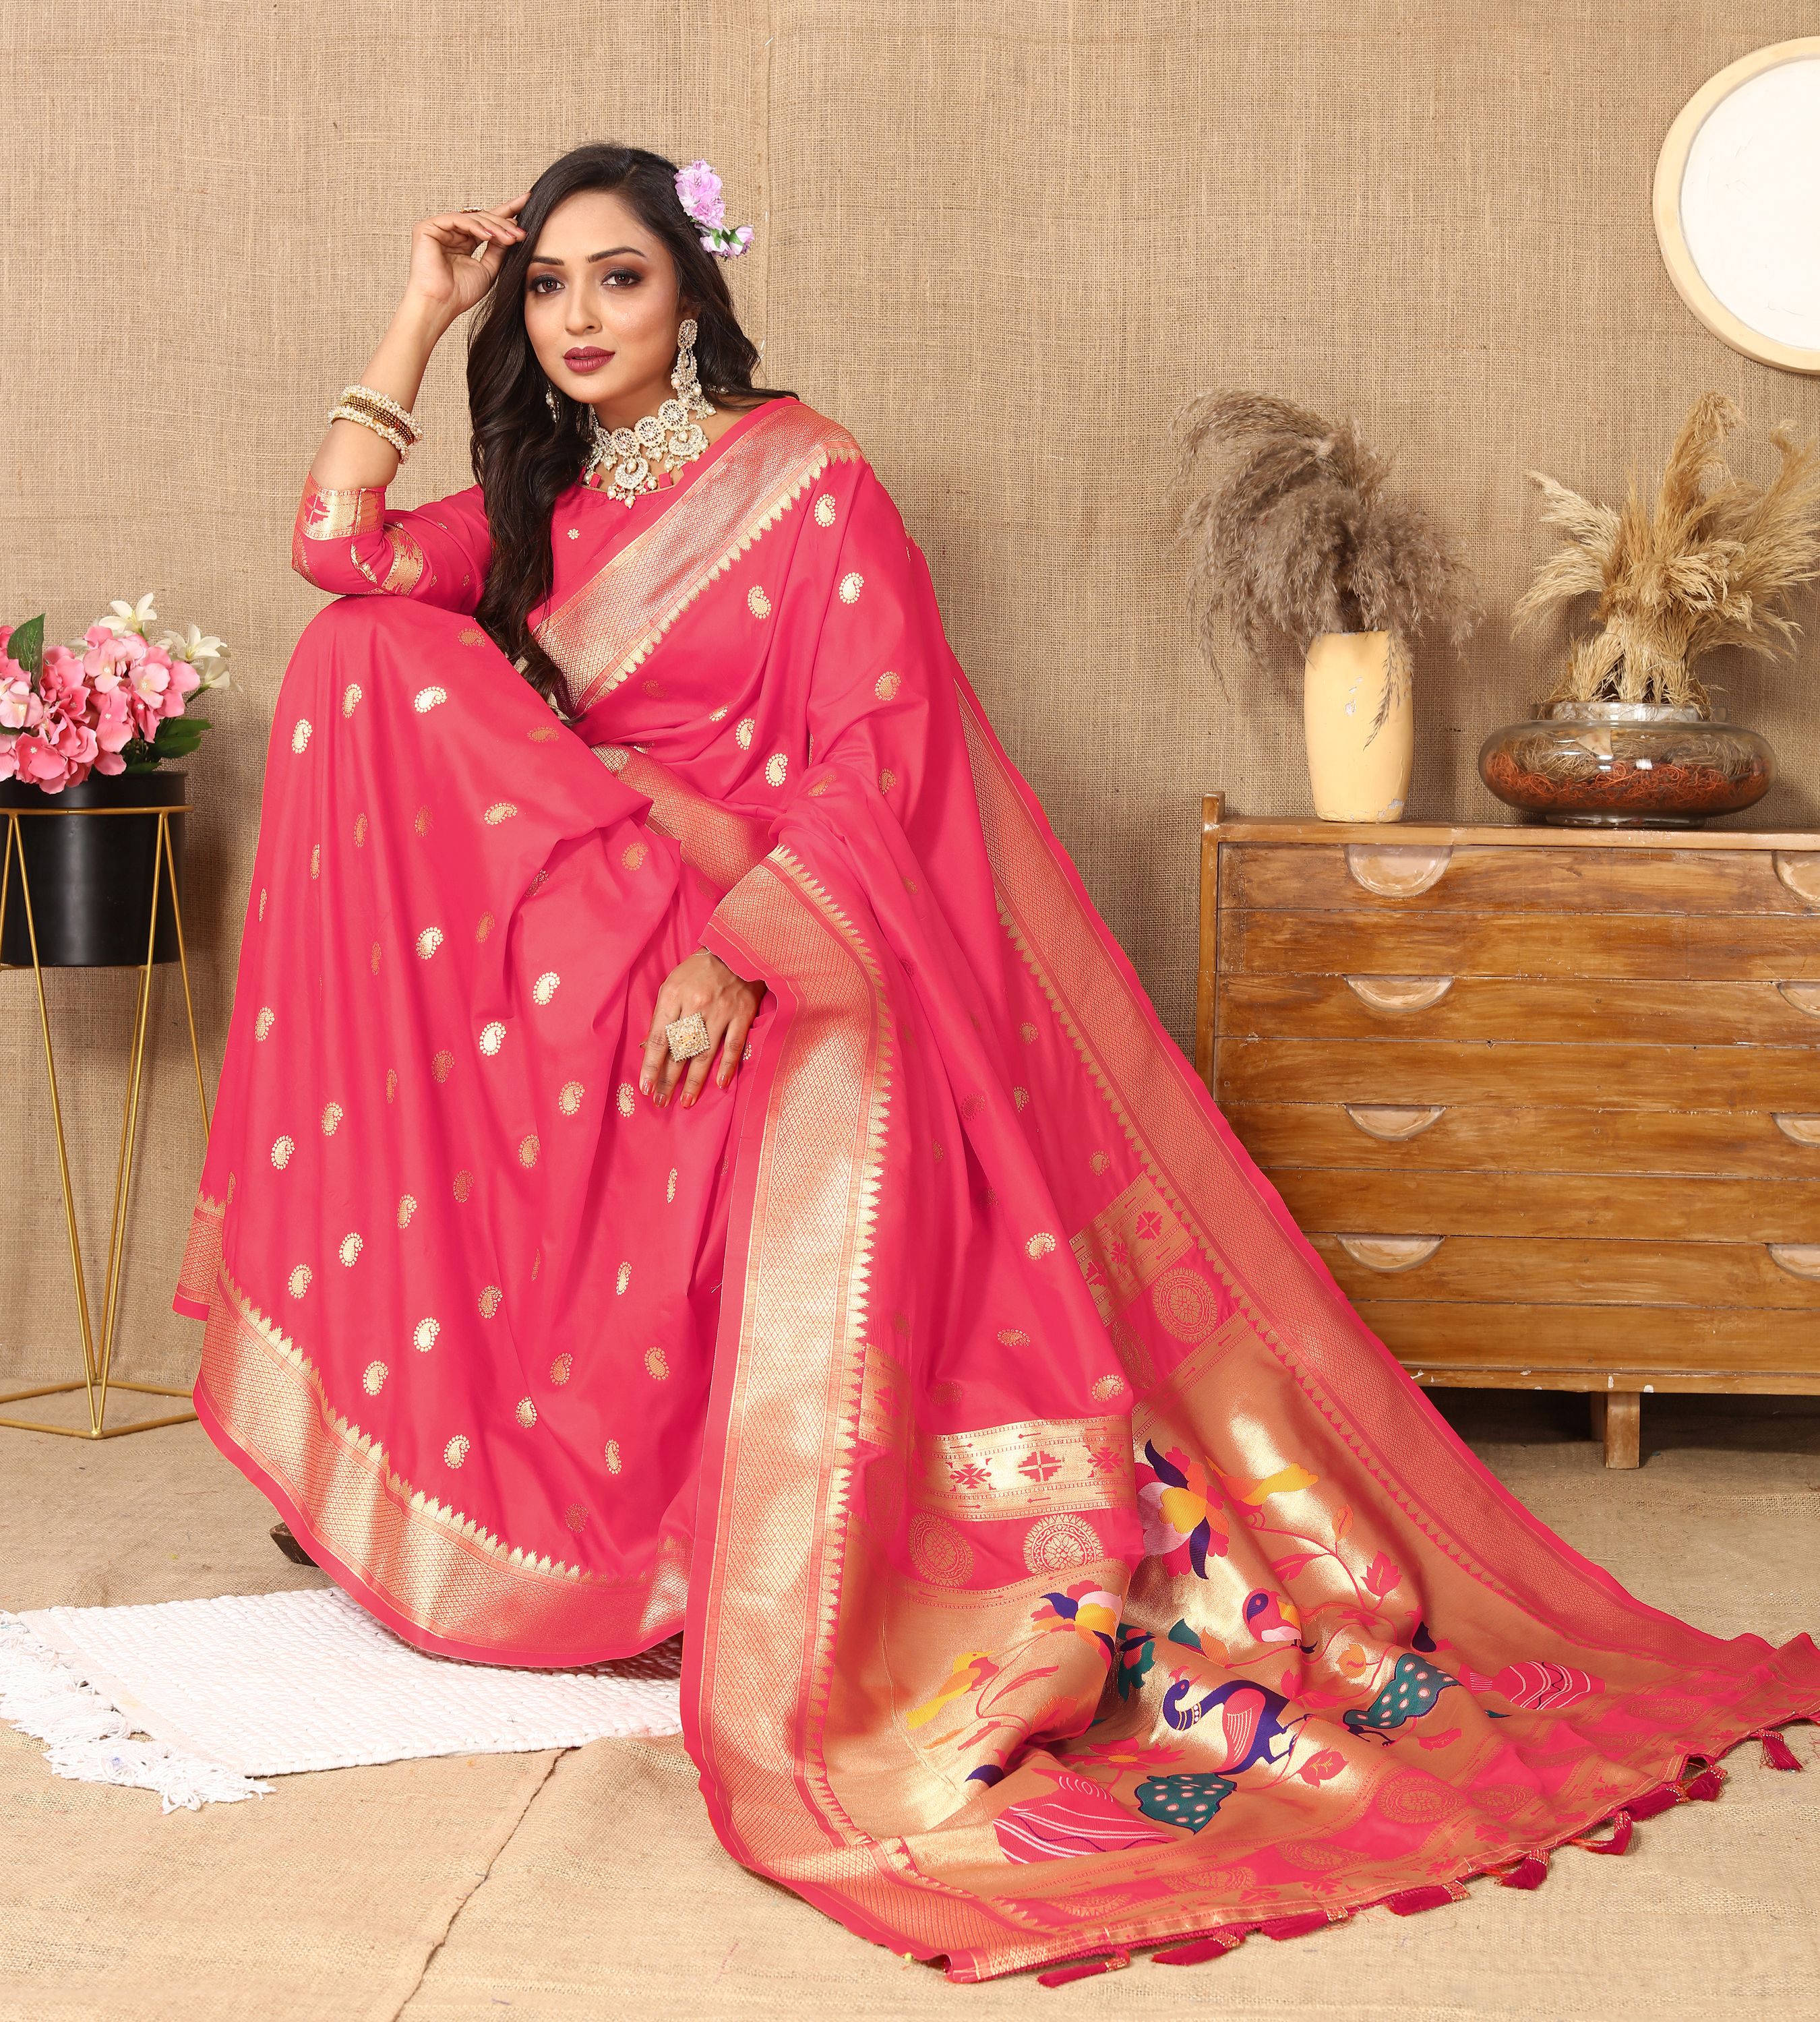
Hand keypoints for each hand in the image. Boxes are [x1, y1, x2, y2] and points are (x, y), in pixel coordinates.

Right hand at [402, 193, 529, 326]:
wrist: (440, 305)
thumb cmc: (461, 294)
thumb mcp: (488, 269)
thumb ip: (498, 249)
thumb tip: (513, 232)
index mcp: (463, 243)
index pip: (487, 224)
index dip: (507, 212)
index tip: (527, 202)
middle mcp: (451, 233)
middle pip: (481, 219)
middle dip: (504, 224)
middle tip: (521, 233)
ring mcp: (439, 229)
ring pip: (472, 218)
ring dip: (494, 227)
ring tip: (510, 238)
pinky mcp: (427, 227)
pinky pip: (457, 220)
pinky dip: (475, 226)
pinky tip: (489, 236)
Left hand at [641, 951, 765, 1108]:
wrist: (736, 949)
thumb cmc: (698, 970)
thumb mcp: (672, 985)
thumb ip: (662, 1015)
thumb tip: (649, 1047)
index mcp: (673, 996)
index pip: (659, 1038)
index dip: (651, 1066)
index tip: (646, 1087)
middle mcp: (696, 1006)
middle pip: (679, 1050)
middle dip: (668, 1079)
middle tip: (660, 1102)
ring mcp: (721, 1012)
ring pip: (705, 1053)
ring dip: (694, 1081)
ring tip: (686, 1102)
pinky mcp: (742, 1015)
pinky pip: (734, 1046)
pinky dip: (727, 1066)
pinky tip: (720, 1084)